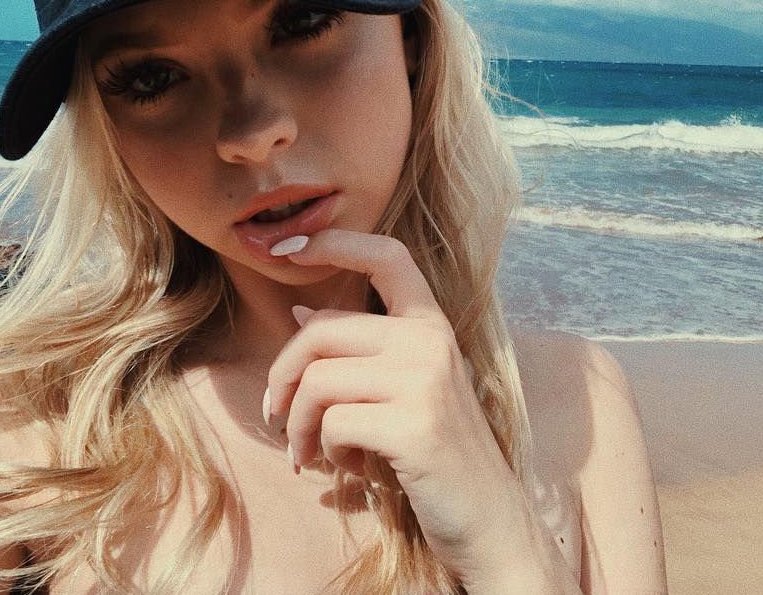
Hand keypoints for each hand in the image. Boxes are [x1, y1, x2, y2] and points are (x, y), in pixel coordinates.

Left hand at [264, 229, 543, 585]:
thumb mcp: (404, 389)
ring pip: (318, 381)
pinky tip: (349, 469)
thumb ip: (359, 349)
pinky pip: (332, 424)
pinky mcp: (415, 424)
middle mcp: (431, 341)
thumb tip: (300, 308)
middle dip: (283, 377)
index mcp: (431, 325)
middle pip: (321, 330)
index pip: (387, 256)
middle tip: (275, 415)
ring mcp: (426, 381)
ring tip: (307, 454)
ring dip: (298, 426)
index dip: (335, 242)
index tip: (289, 248)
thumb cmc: (436, 453)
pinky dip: (326, 452)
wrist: (488, 519)